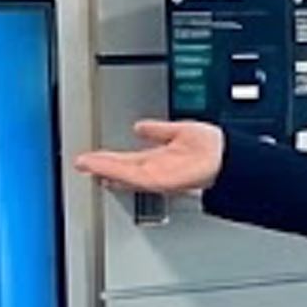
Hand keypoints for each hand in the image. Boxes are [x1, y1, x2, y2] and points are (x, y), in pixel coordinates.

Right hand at [73, 120, 224, 194]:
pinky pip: (132, 176)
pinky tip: (103, 168)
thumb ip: (158, 130)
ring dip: (102, 168)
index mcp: (157, 159)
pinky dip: (116, 171)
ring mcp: (155, 177)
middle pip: (120, 169)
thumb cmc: (212, 147)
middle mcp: (154, 171)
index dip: (108, 158)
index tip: (92, 156)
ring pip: (121, 174)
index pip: (127, 160)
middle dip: (99, 166)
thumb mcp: (177, 131)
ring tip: (84, 164)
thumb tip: (141, 126)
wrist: (226, 158)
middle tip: (80, 163)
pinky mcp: (158, 180)